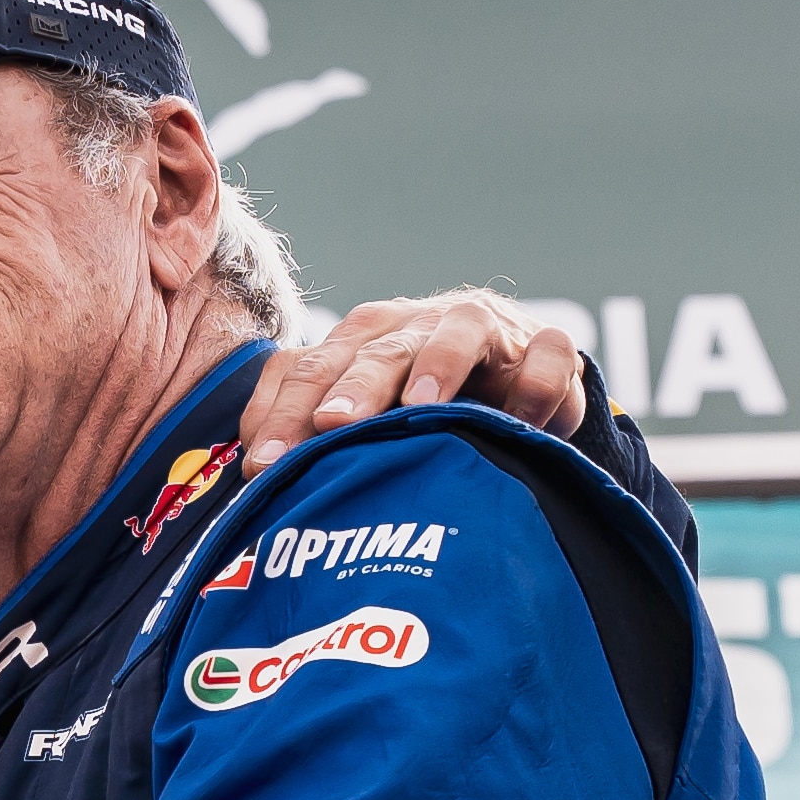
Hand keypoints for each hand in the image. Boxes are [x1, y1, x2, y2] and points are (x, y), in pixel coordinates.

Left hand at [235, 286, 589, 462]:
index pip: (311, 369)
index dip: (284, 414)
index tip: (262, 466)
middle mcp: (415, 326)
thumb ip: (308, 431)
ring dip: (437, 366)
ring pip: (455, 336)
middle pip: (375, 352)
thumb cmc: (420, 399)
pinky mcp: (544, 346)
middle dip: (351, 389)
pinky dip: (536, 384)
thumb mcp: (364, 411)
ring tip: (421, 405)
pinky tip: (525, 418)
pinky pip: (546, 356)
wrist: (513, 376)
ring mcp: (482, 329)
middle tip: (329, 426)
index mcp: (361, 338)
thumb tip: (254, 473)